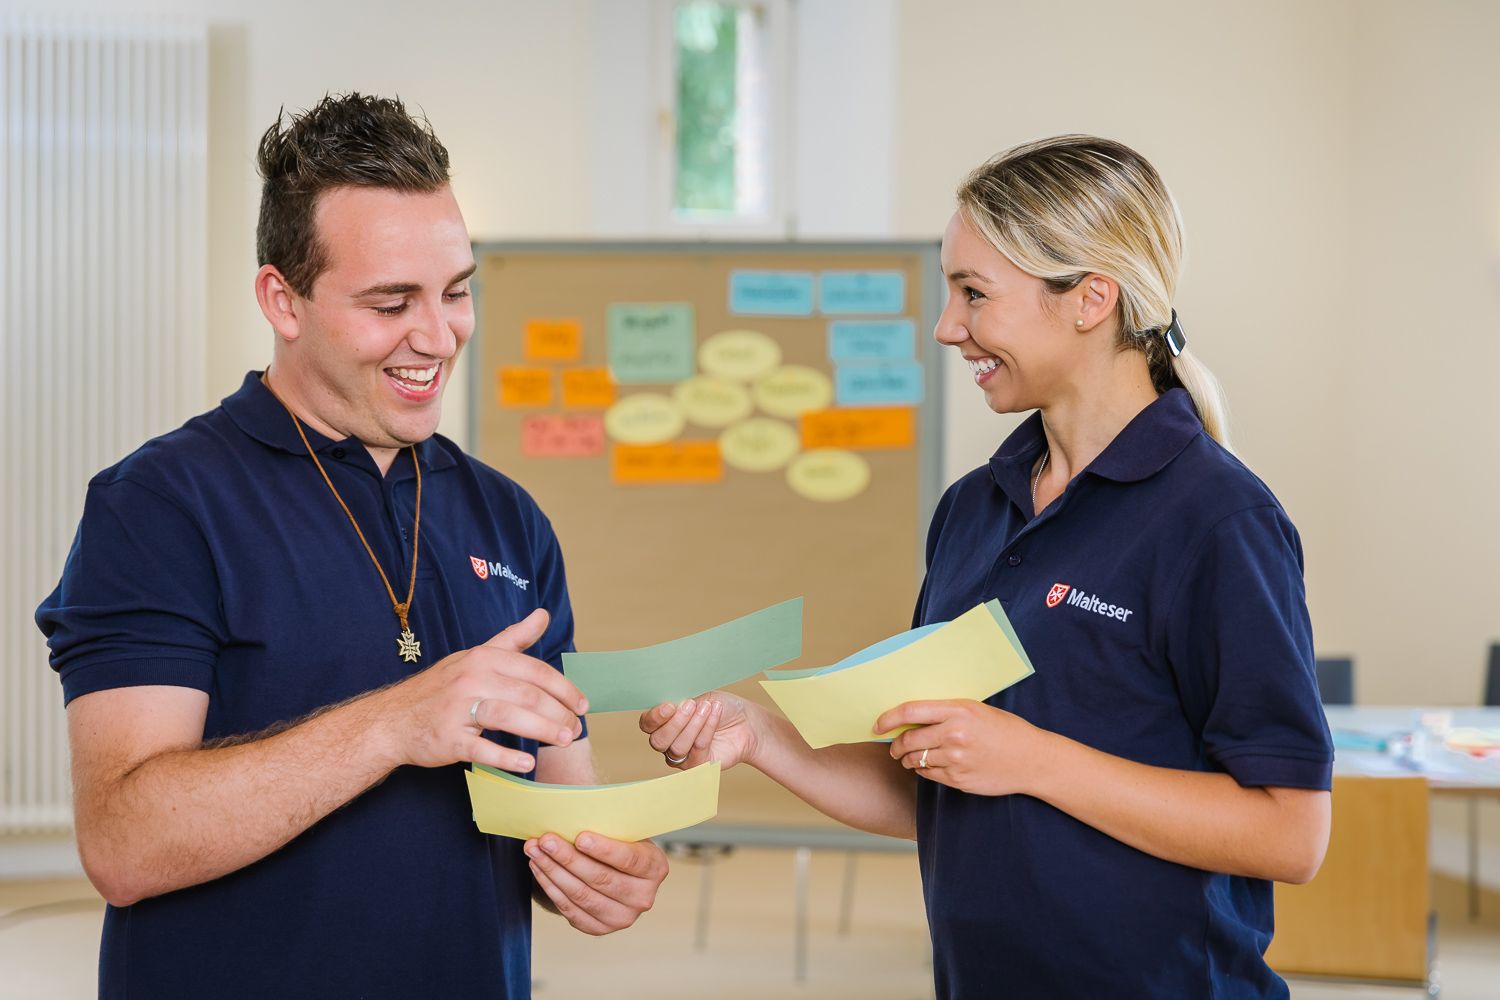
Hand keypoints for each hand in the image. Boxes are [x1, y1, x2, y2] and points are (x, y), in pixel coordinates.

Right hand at [371, 608, 586, 773]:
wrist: (393, 719)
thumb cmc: (443, 688)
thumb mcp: (477, 656)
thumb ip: (514, 639)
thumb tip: (544, 614)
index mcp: (483, 658)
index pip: (534, 671)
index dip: (564, 689)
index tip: (583, 705)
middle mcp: (472, 678)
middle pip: (527, 694)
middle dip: (559, 713)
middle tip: (576, 729)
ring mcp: (458, 708)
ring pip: (509, 717)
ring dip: (543, 730)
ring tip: (565, 741)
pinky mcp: (449, 738)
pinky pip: (482, 748)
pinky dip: (507, 757)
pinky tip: (528, 764)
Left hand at [525, 832, 667, 934]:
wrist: (615, 869)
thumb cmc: (617, 840)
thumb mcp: (623, 829)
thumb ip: (608, 823)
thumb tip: (574, 808)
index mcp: (655, 868)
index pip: (630, 859)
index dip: (604, 849)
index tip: (579, 837)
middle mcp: (643, 898)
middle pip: (601, 879)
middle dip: (568, 858)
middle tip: (545, 840)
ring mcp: (621, 917)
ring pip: (581, 895)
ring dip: (553, 871)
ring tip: (534, 851)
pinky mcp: (599, 928)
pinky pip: (570, 910)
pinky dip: (551, 888)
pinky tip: (538, 868)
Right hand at [638, 691, 757, 770]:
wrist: (745, 720)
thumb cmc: (718, 706)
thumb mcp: (698, 696)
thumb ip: (680, 701)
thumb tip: (669, 703)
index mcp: (662, 723)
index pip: (647, 724)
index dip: (655, 717)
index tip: (670, 705)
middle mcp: (668, 742)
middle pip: (658, 741)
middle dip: (675, 723)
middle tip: (691, 705)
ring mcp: (682, 756)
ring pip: (678, 747)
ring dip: (694, 724)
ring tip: (708, 707)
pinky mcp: (699, 765)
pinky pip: (697, 750)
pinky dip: (707, 729)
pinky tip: (715, 713)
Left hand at [878, 699, 1046, 796]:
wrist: (1032, 759)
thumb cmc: (1004, 730)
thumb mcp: (976, 710)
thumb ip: (945, 712)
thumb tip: (911, 717)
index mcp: (958, 710)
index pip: (910, 711)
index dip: (888, 718)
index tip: (877, 724)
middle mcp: (955, 734)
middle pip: (908, 739)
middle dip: (896, 744)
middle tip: (895, 745)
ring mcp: (956, 759)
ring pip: (915, 759)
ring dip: (907, 759)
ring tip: (910, 757)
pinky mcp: (958, 780)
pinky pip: (928, 775)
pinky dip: (923, 770)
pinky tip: (930, 766)